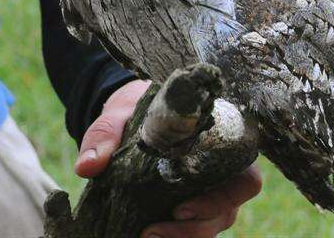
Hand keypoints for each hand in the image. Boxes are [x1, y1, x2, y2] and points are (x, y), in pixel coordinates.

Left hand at [76, 80, 261, 237]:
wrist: (129, 114)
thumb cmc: (136, 108)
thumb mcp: (119, 114)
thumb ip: (104, 135)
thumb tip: (87, 167)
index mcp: (219, 140)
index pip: (246, 176)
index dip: (225, 197)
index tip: (182, 206)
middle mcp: (222, 168)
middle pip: (230, 208)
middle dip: (198, 225)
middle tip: (155, 230)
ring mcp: (208, 188)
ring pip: (215, 222)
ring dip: (185, 236)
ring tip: (146, 235)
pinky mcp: (191, 201)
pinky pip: (197, 225)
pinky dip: (178, 234)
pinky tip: (149, 235)